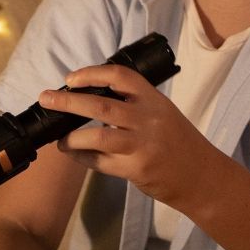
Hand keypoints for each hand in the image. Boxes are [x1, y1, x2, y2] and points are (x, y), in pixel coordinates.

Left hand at [39, 64, 225, 208]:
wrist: (203, 176)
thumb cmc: (179, 142)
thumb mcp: (163, 113)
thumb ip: (134, 104)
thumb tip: (91, 96)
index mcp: (154, 100)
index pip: (120, 76)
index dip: (91, 73)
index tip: (70, 79)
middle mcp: (148, 119)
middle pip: (101, 104)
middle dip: (68, 101)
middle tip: (46, 98)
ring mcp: (142, 145)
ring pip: (97, 135)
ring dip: (72, 137)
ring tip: (59, 139)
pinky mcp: (136, 168)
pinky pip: (101, 162)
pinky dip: (83, 157)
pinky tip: (74, 154)